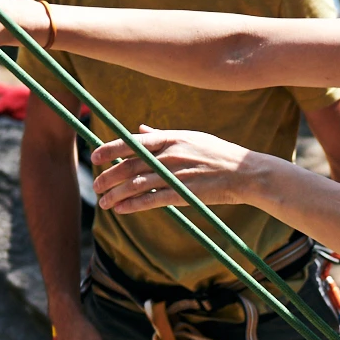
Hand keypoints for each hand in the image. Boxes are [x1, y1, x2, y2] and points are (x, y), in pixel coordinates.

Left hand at [91, 126, 257, 215]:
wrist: (245, 173)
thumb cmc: (218, 154)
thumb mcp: (191, 137)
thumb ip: (162, 135)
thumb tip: (140, 129)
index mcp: (171, 138)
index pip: (132, 142)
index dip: (110, 149)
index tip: (95, 157)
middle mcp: (170, 154)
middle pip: (129, 165)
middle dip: (108, 176)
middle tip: (96, 186)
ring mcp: (175, 174)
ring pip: (136, 184)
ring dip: (116, 194)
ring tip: (104, 203)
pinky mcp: (183, 193)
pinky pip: (151, 200)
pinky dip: (133, 205)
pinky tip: (121, 210)